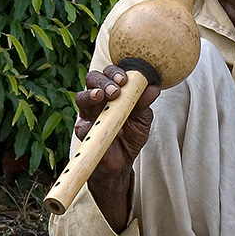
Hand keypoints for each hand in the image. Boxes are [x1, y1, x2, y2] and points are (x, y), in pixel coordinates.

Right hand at [73, 65, 159, 230]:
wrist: (121, 163)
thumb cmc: (131, 137)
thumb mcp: (142, 119)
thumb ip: (144, 103)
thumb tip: (153, 88)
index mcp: (112, 92)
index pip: (109, 74)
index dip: (115, 72)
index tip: (125, 79)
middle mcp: (97, 100)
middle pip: (92, 79)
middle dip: (103, 81)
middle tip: (115, 90)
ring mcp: (88, 115)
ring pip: (81, 98)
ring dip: (91, 94)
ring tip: (101, 96)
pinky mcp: (83, 133)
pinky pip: (81, 125)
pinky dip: (89, 122)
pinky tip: (98, 124)